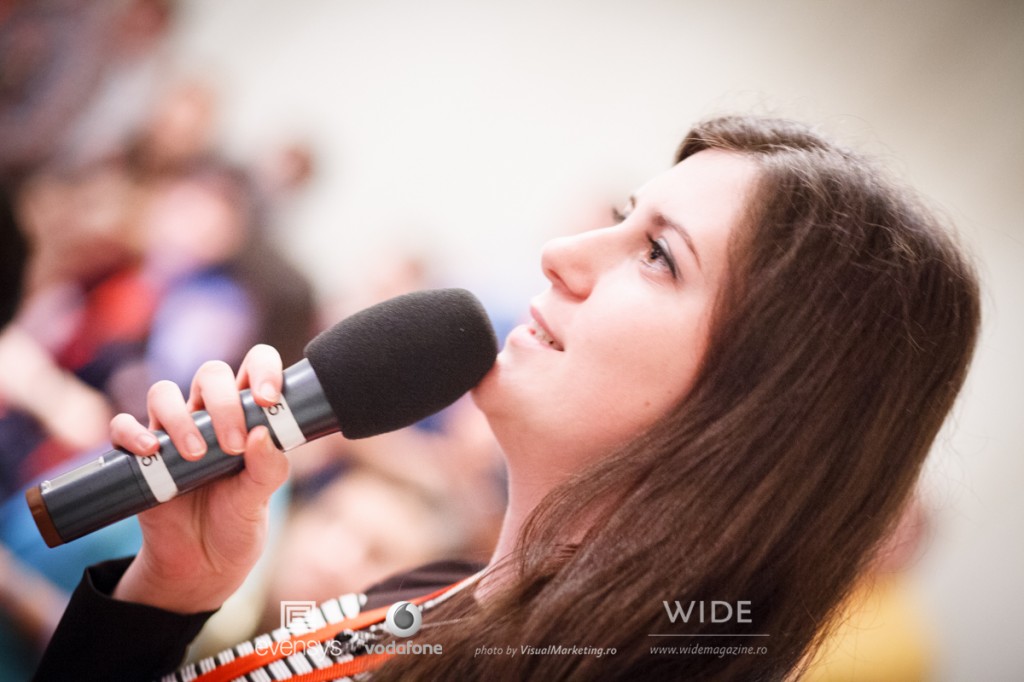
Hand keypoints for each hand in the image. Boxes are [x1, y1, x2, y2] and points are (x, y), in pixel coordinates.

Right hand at [110, 345, 289, 613]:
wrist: (201, 565)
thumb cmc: (237, 522)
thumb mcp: (260, 500)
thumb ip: (268, 469)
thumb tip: (263, 435)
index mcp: (248, 414)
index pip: (255, 365)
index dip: (263, 368)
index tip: (267, 399)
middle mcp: (210, 415)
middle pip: (210, 374)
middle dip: (222, 401)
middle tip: (232, 444)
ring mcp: (172, 431)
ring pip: (165, 393)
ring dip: (179, 417)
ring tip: (195, 456)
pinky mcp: (140, 455)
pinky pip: (123, 426)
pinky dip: (132, 433)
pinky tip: (150, 452)